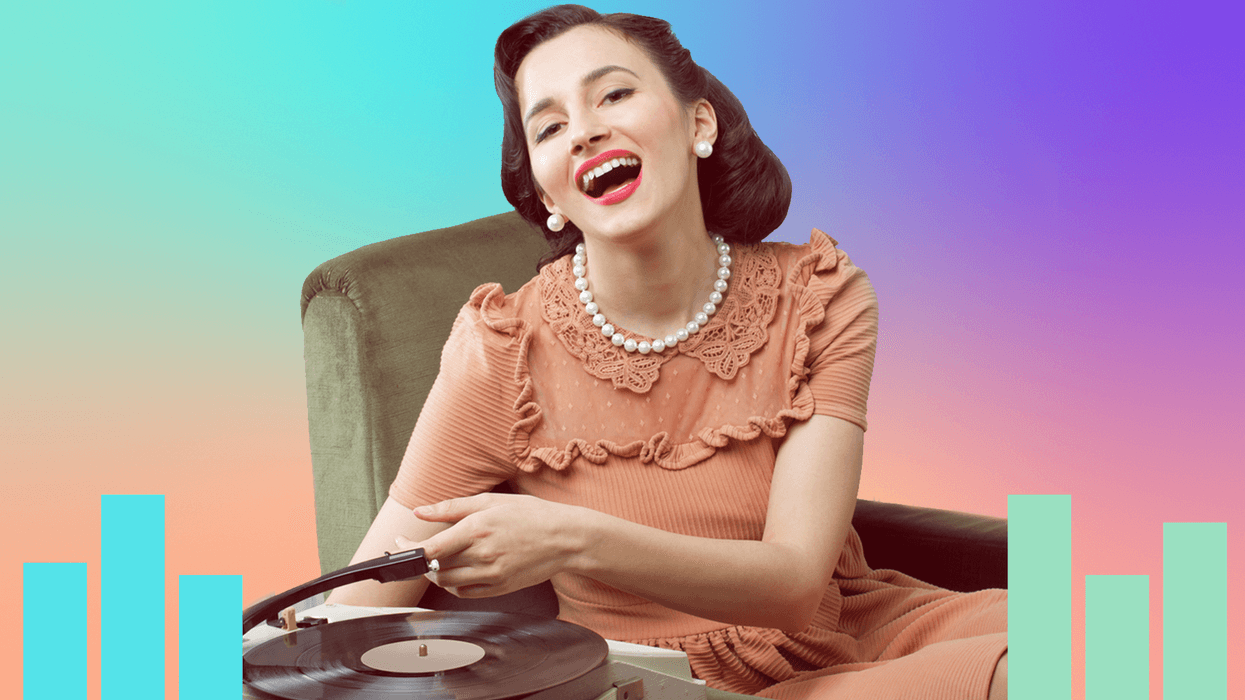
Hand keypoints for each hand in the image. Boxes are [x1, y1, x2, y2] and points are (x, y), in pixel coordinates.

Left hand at [397, 493, 586, 598]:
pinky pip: (465, 592)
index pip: (430, 548)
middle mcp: (483, 555)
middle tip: (417, 550)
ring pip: (447, 582)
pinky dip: (454, 583)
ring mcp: (492, 575)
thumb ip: (451, 507)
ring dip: (436, 572)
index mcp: (478, 529)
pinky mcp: (500, 588)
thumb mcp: (491, 501)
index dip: (408, 549)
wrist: (565, 538)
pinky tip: (458, 570)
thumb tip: (420, 512)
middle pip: (435, 567)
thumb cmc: (531, 515)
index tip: (400, 544)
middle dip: (420, 560)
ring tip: (439, 558)